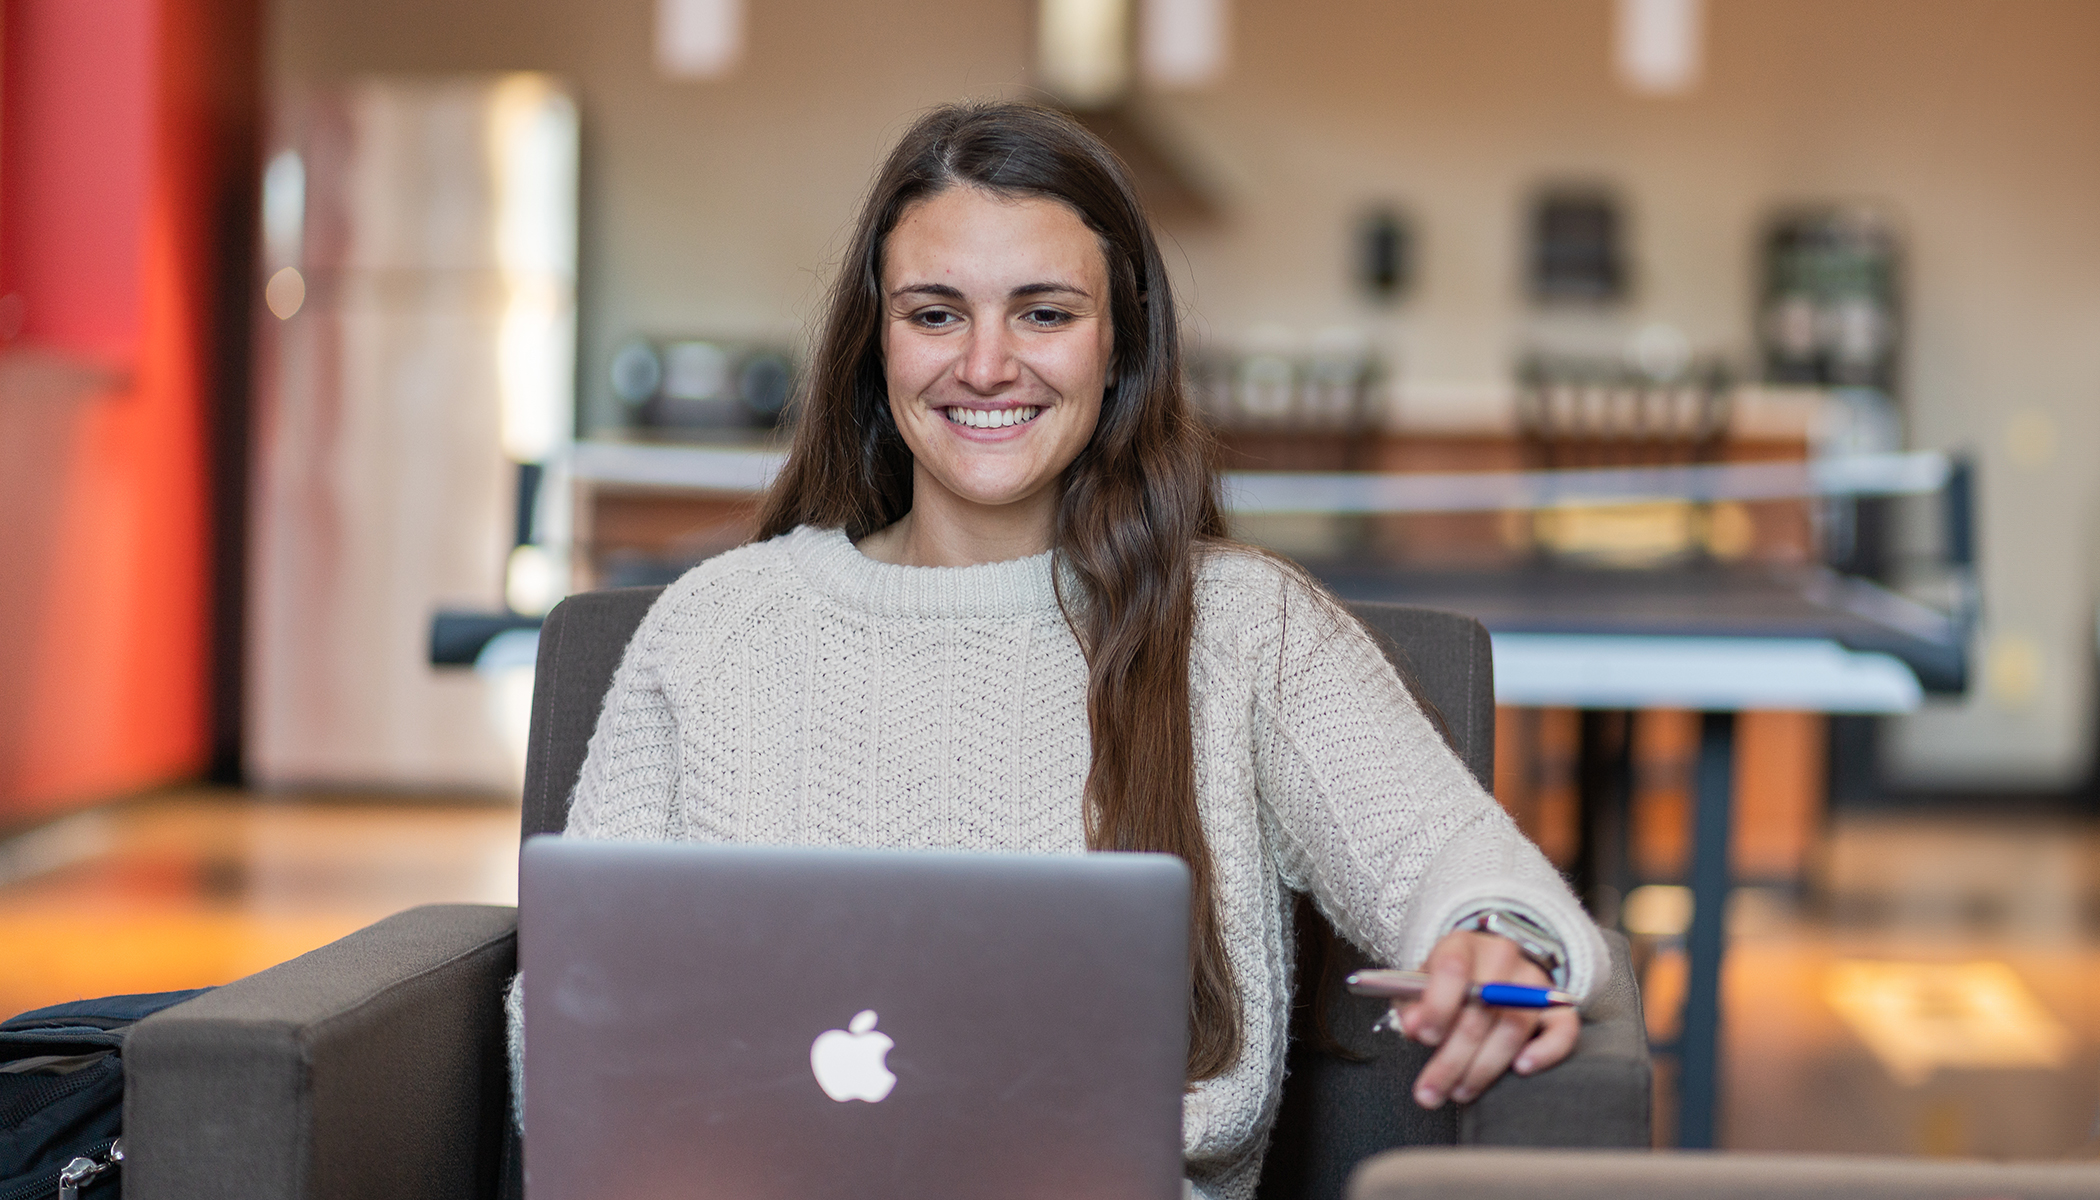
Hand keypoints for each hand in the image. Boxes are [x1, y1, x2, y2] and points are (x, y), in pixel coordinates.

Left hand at [1394, 929, 1578, 1107]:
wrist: (1487, 969)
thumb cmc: (1448, 985)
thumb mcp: (1419, 987)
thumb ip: (1412, 1006)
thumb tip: (1415, 1027)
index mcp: (1462, 945)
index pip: (1453, 968)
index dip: (1438, 1006)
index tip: (1425, 1037)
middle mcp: (1501, 957)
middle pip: (1481, 1010)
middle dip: (1452, 1059)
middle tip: (1432, 1091)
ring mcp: (1533, 981)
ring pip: (1514, 1027)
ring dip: (1484, 1068)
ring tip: (1460, 1091)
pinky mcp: (1557, 1007)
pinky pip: (1563, 1029)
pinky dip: (1546, 1051)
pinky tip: (1521, 1068)